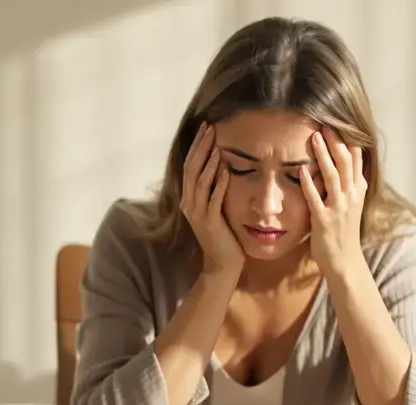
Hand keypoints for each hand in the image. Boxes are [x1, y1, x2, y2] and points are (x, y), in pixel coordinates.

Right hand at [180, 121, 242, 275]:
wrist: (222, 264)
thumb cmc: (223, 235)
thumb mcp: (214, 208)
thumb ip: (213, 189)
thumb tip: (221, 166)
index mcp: (189, 199)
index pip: (190, 166)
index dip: (197, 147)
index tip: (206, 128)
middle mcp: (189, 204)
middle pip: (192, 169)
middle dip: (201, 148)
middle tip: (210, 128)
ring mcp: (198, 214)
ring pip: (200, 182)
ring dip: (209, 162)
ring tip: (217, 145)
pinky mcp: (210, 223)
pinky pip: (213, 201)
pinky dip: (219, 185)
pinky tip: (227, 171)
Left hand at [299, 128, 367, 275]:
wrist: (345, 262)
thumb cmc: (343, 233)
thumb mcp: (351, 204)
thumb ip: (348, 184)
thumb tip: (343, 163)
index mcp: (357, 191)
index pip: (356, 160)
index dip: (348, 141)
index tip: (338, 123)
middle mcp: (351, 197)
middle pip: (346, 163)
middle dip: (336, 142)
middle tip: (325, 124)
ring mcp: (339, 208)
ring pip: (333, 176)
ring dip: (324, 156)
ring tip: (316, 138)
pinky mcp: (324, 221)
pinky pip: (316, 199)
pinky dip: (309, 183)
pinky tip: (301, 170)